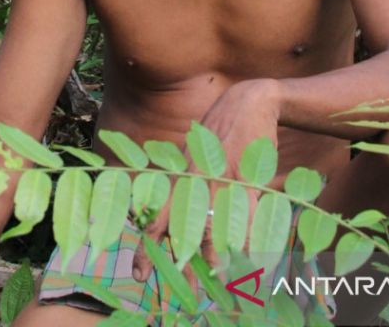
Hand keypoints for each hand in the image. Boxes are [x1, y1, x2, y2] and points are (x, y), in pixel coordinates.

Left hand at [131, 79, 281, 284]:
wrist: (247, 103)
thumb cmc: (217, 134)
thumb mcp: (191, 155)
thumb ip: (179, 181)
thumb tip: (164, 210)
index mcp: (178, 177)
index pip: (155, 216)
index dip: (146, 246)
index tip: (138, 272)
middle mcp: (194, 181)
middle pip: (179, 227)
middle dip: (176, 258)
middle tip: (178, 285)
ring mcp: (221, 180)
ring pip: (213, 225)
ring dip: (213, 254)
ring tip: (214, 278)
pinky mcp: (249, 178)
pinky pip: (247, 215)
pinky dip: (249, 237)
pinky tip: (250, 258)